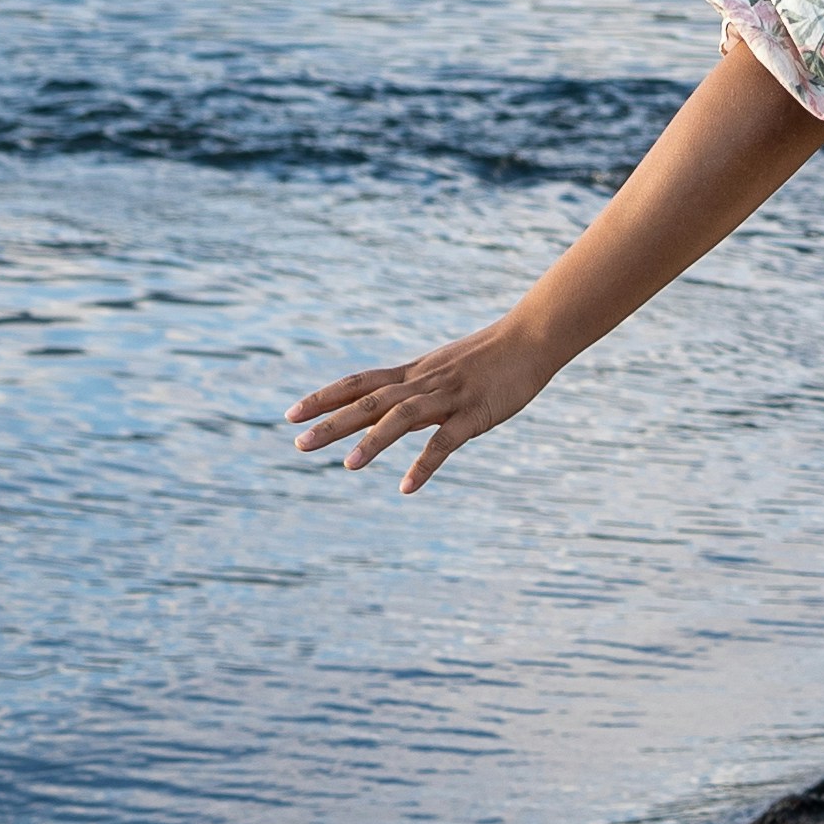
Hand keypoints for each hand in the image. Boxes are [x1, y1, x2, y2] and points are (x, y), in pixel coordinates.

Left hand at [290, 314, 554, 492]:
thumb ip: (414, 392)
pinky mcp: (475, 413)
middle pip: (368, 401)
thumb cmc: (490, 356)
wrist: (533, 336)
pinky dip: (424, 464)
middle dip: (331, 422)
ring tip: (348, 466)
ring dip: (373, 441)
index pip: (358, 384)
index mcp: (413, 374)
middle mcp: (422, 383)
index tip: (291, 415)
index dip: (323, 399)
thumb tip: (386, 414)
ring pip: (402, 417)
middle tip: (298, 444)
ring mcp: (448, 397)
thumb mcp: (443, 370)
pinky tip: (407, 487)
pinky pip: (445, 441)